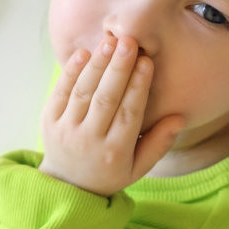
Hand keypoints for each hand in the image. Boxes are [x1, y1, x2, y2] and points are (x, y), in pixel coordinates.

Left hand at [37, 35, 185, 196]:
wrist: (66, 186)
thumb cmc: (109, 172)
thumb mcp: (138, 167)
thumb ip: (159, 143)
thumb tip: (179, 118)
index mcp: (115, 152)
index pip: (129, 114)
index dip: (138, 87)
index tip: (147, 62)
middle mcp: (88, 140)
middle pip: (105, 99)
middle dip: (118, 69)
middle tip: (129, 42)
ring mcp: (66, 129)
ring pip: (82, 92)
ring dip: (96, 65)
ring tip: (110, 42)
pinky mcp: (48, 121)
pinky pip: (60, 92)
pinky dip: (70, 72)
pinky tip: (84, 53)